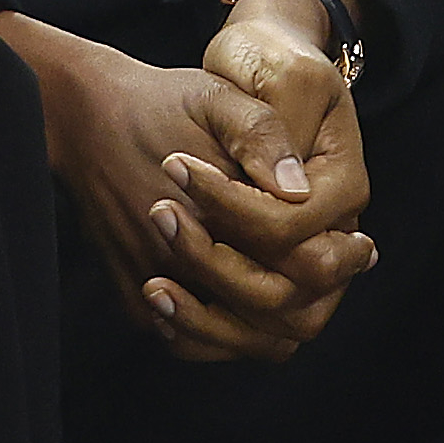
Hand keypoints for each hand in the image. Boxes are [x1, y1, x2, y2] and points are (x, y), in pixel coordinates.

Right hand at [0, 0, 373, 363]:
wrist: (81, 116)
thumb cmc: (157, 103)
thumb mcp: (218, 98)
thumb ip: (263, 137)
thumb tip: (300, 191)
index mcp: (211, 212)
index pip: (298, 269)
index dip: (338, 263)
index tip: (363, 248)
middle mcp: (179, 262)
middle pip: (276, 317)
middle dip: (317, 295)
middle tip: (344, 267)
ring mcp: (154, 287)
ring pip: (239, 340)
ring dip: (279, 322)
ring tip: (307, 291)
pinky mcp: (135, 297)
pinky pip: (196, 344)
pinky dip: (233, 335)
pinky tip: (254, 303)